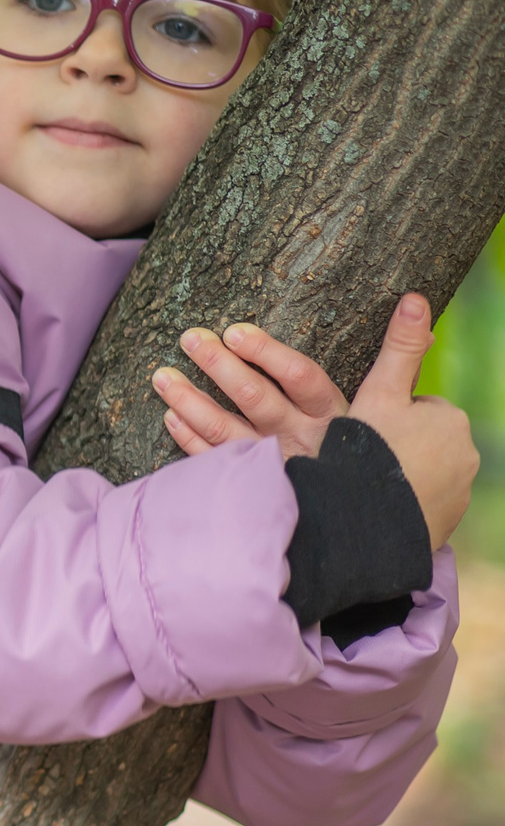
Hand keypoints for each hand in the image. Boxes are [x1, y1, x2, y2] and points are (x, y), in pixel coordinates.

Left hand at [153, 294, 477, 548]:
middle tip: (189, 339)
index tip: (235, 331)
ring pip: (229, 433)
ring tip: (161, 377)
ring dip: (192, 403)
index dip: (268, 355)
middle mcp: (305, 440)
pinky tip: (170, 419)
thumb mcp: (395, 402)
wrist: (375, 525)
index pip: (302, 379)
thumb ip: (402, 352)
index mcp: (337, 417)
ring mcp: (279, 467)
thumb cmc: (379, 452)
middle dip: (221, 368)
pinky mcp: (260, 490)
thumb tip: (416, 302)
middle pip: (258, 400)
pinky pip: (220, 466)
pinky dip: (192, 443)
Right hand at [348, 296, 476, 549]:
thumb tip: (415, 298)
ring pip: (423, 470)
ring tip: (363, 482)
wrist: (371, 528)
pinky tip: (375, 506)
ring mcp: (458, 491)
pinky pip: (423, 502)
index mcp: (449, 419)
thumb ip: (400, 349)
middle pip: (422, 438)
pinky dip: (403, 501)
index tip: (359, 428)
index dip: (382, 414)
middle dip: (396, 444)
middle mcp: (465, 454)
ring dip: (398, 473)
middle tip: (359, 456)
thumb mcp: (380, 394)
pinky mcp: (446, 521)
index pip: (416, 405)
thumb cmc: (374, 454)